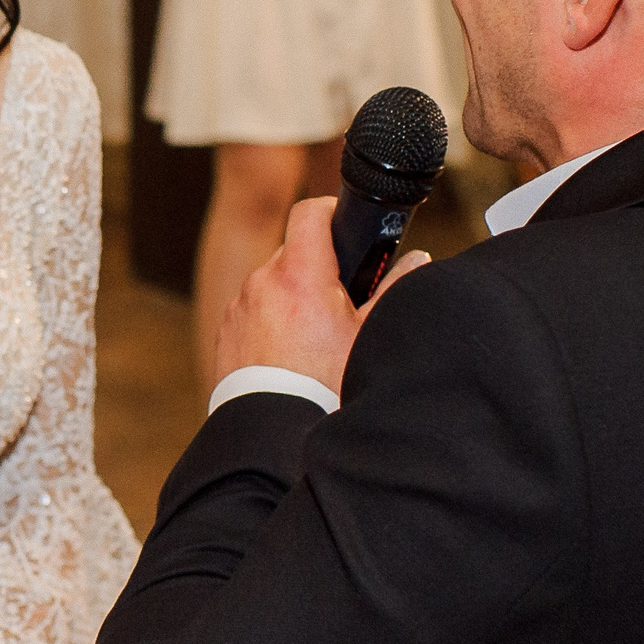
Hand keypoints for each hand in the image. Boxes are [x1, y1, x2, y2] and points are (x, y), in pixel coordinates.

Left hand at [212, 196, 428, 392]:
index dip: (329, 211)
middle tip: (341, 299)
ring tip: (314, 335)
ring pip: (271, 284)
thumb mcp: (368, 337)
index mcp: (299, 276)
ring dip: (291, 296)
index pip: (309, 213)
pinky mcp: (226, 331)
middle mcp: (262, 283)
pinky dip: (270, 320)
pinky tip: (289, 352)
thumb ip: (393, 290)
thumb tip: (416, 260)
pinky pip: (252, 311)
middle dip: (316, 268)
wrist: (276, 432)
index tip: (342, 222)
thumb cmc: (325, 387)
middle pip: (292, 252)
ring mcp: (239, 307)